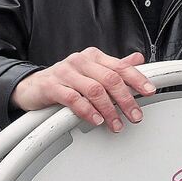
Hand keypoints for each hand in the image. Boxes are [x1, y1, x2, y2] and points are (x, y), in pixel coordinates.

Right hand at [10, 48, 156, 131]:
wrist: (32, 86)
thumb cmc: (65, 80)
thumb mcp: (91, 72)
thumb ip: (114, 67)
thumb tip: (138, 59)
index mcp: (93, 57)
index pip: (120, 66)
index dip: (137, 79)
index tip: (149, 91)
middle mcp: (80, 61)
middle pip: (110, 79)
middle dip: (126, 100)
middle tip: (135, 116)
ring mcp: (65, 72)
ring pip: (94, 90)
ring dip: (109, 110)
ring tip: (116, 124)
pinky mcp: (52, 86)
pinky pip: (73, 99)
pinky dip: (87, 111)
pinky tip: (96, 120)